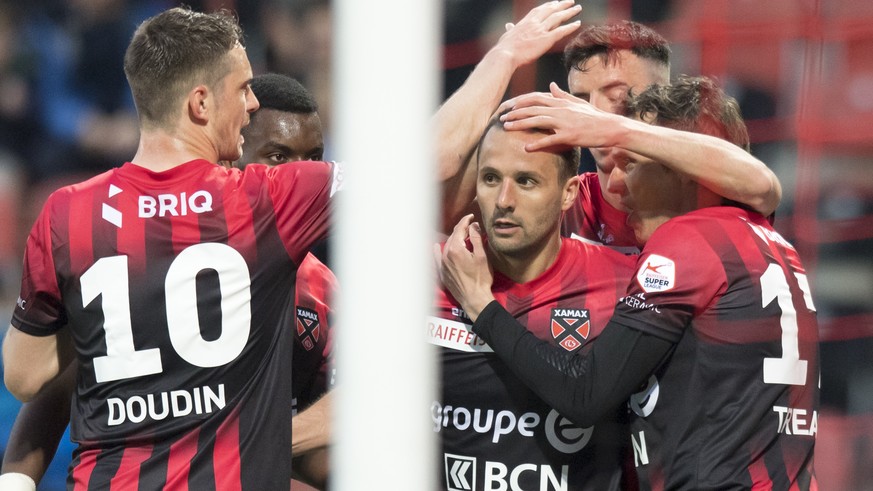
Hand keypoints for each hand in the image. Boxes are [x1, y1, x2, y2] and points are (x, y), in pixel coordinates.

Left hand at [434, 214, 494, 321]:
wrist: (474, 298)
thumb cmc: (481, 278)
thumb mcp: (481, 256)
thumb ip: (476, 238)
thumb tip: (473, 225)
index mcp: (455, 248)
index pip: (459, 229)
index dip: (466, 221)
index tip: (471, 217)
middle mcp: (446, 254)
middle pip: (453, 236)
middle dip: (461, 229)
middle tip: (470, 224)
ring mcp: (442, 264)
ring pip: (446, 246)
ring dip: (454, 239)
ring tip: (462, 235)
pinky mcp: (442, 272)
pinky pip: (438, 258)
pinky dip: (438, 251)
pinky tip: (436, 247)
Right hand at [495, 0, 581, 67]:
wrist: (505, 54)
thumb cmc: (504, 48)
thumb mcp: (507, 34)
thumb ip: (510, 29)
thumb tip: (508, 25)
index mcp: (525, 21)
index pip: (540, 10)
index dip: (549, 5)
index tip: (555, 3)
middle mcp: (535, 23)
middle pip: (551, 10)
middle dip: (562, 5)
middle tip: (571, 2)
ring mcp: (541, 30)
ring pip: (558, 18)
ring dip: (569, 12)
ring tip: (577, 8)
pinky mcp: (546, 40)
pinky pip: (561, 31)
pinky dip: (570, 27)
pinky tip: (577, 23)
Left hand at [499, 82, 623, 150]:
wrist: (610, 128)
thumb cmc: (594, 117)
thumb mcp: (577, 103)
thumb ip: (562, 95)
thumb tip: (551, 85)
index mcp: (561, 102)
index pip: (536, 98)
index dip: (520, 102)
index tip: (508, 107)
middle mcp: (561, 110)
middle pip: (533, 109)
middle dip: (515, 113)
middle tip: (501, 118)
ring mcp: (565, 122)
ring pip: (538, 121)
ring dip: (520, 124)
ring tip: (507, 128)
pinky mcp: (570, 136)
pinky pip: (551, 139)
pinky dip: (538, 143)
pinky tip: (527, 147)